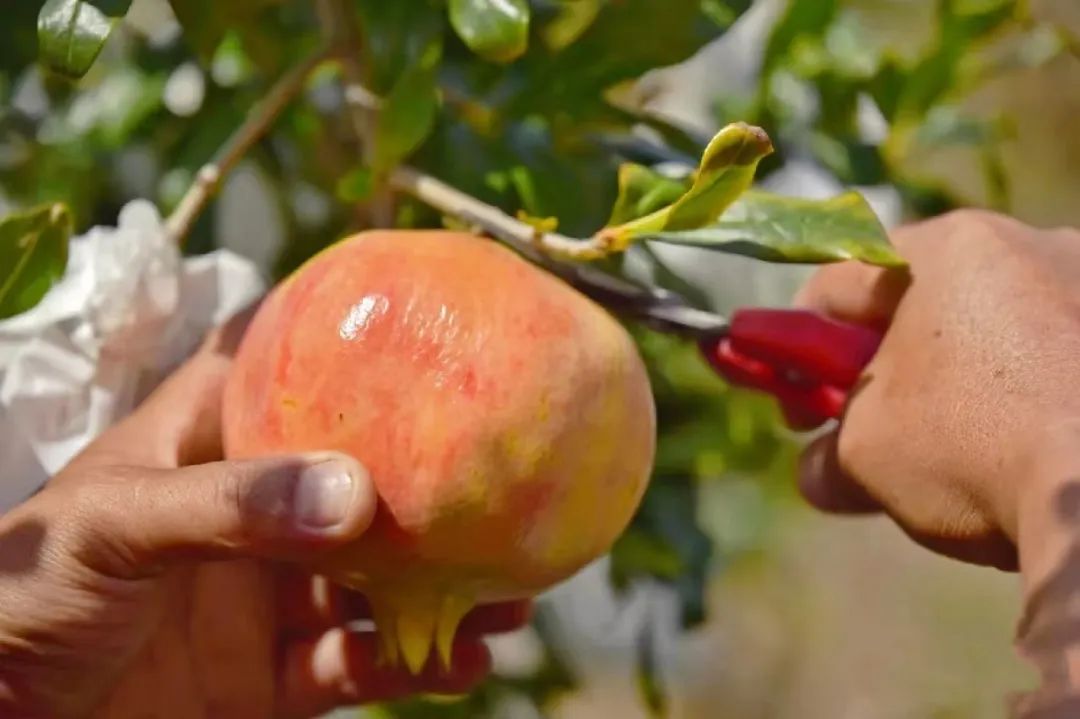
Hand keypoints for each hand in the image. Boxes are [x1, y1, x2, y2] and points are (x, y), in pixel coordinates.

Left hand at [0, 314, 529, 718]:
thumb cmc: (24, 590)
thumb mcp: (116, 523)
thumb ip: (232, 507)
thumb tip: (358, 496)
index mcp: (208, 447)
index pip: (281, 368)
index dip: (345, 337)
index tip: (426, 315)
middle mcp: (250, 515)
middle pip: (360, 484)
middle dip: (433, 488)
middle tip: (507, 480)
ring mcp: (266, 597)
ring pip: (378, 584)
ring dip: (444, 587)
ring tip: (516, 590)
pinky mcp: (272, 678)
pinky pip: (357, 666)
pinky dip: (410, 666)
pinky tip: (460, 662)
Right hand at [792, 210, 1079, 570]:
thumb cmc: (972, 448)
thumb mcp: (865, 457)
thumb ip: (827, 453)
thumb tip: (818, 473)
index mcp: (949, 248)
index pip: (838, 285)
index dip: (798, 350)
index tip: (801, 406)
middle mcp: (1029, 242)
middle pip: (919, 306)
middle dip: (884, 370)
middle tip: (869, 433)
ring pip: (990, 334)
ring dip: (955, 385)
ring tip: (954, 457)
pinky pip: (1051, 360)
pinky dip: (1023, 397)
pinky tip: (1020, 453)